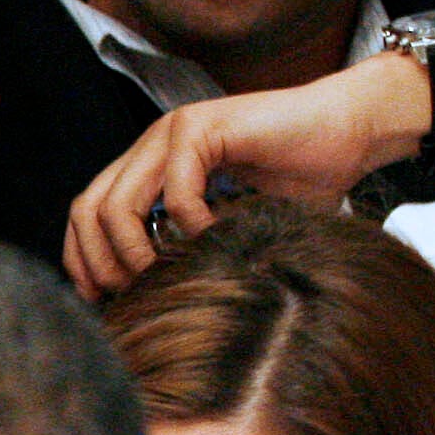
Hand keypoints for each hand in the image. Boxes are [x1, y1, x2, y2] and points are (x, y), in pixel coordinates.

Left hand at [62, 47, 425, 296]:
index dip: (83, 260)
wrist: (351, 131)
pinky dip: (192, 224)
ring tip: (166, 273)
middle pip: (86, 210)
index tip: (102, 302)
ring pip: (116, 203)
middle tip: (129, 295)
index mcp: (149, 165)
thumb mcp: (230, 227)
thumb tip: (145, 306)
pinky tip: (220, 233)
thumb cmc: (301, 180)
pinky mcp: (203, 127)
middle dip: (99, 263)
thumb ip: (187, 249)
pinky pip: (175, 192)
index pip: (87, 212)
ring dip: (136, 251)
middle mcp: (151, 145)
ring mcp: (172, 132)